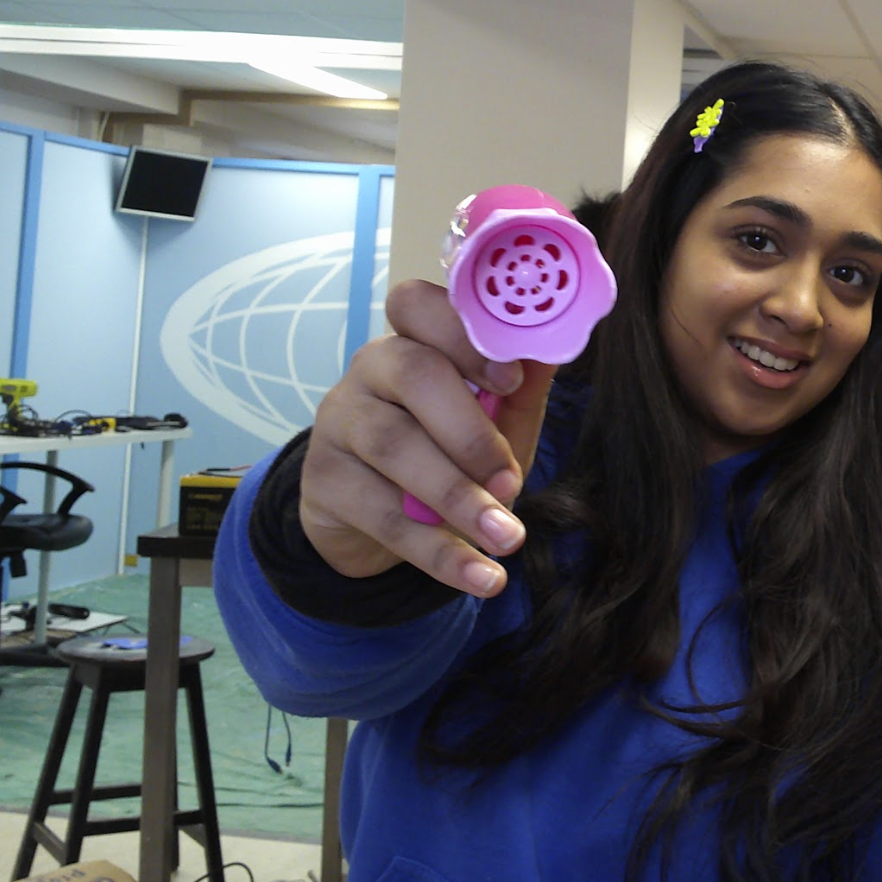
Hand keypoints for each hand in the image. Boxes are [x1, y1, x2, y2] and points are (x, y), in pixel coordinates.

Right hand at [296, 278, 557, 596]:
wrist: (385, 522)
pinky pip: (382, 516)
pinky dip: (439, 552)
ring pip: (393, 446)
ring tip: (507, 537)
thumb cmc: (452, 452)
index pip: (417, 304)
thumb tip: (557, 346)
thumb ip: (522, 387)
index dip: (462, 335)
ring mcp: (339, 422)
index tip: (511, 377)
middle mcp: (370, 368)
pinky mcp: (324, 483)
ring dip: (458, 496)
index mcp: (415, 338)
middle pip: (411, 374)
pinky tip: (482, 576)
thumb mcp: (496, 419)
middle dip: (469, 429)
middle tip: (512, 479)